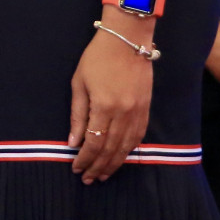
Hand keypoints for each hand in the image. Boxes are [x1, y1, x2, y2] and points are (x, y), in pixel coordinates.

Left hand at [69, 24, 154, 181]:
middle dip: (98, 167)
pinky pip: (138, 137)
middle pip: (111, 149)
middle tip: (88, 179)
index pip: (94, 143)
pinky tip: (120, 158)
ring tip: (103, 175)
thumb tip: (73, 142)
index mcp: (104, 107)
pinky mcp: (147, 109)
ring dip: (114, 164)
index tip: (76, 169)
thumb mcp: (79, 83)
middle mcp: (124, 114)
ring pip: (126, 147)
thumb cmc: (97, 58)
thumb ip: (77, 115)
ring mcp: (138, 113)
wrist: (128, 40)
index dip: (84, 159)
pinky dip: (128, 151)